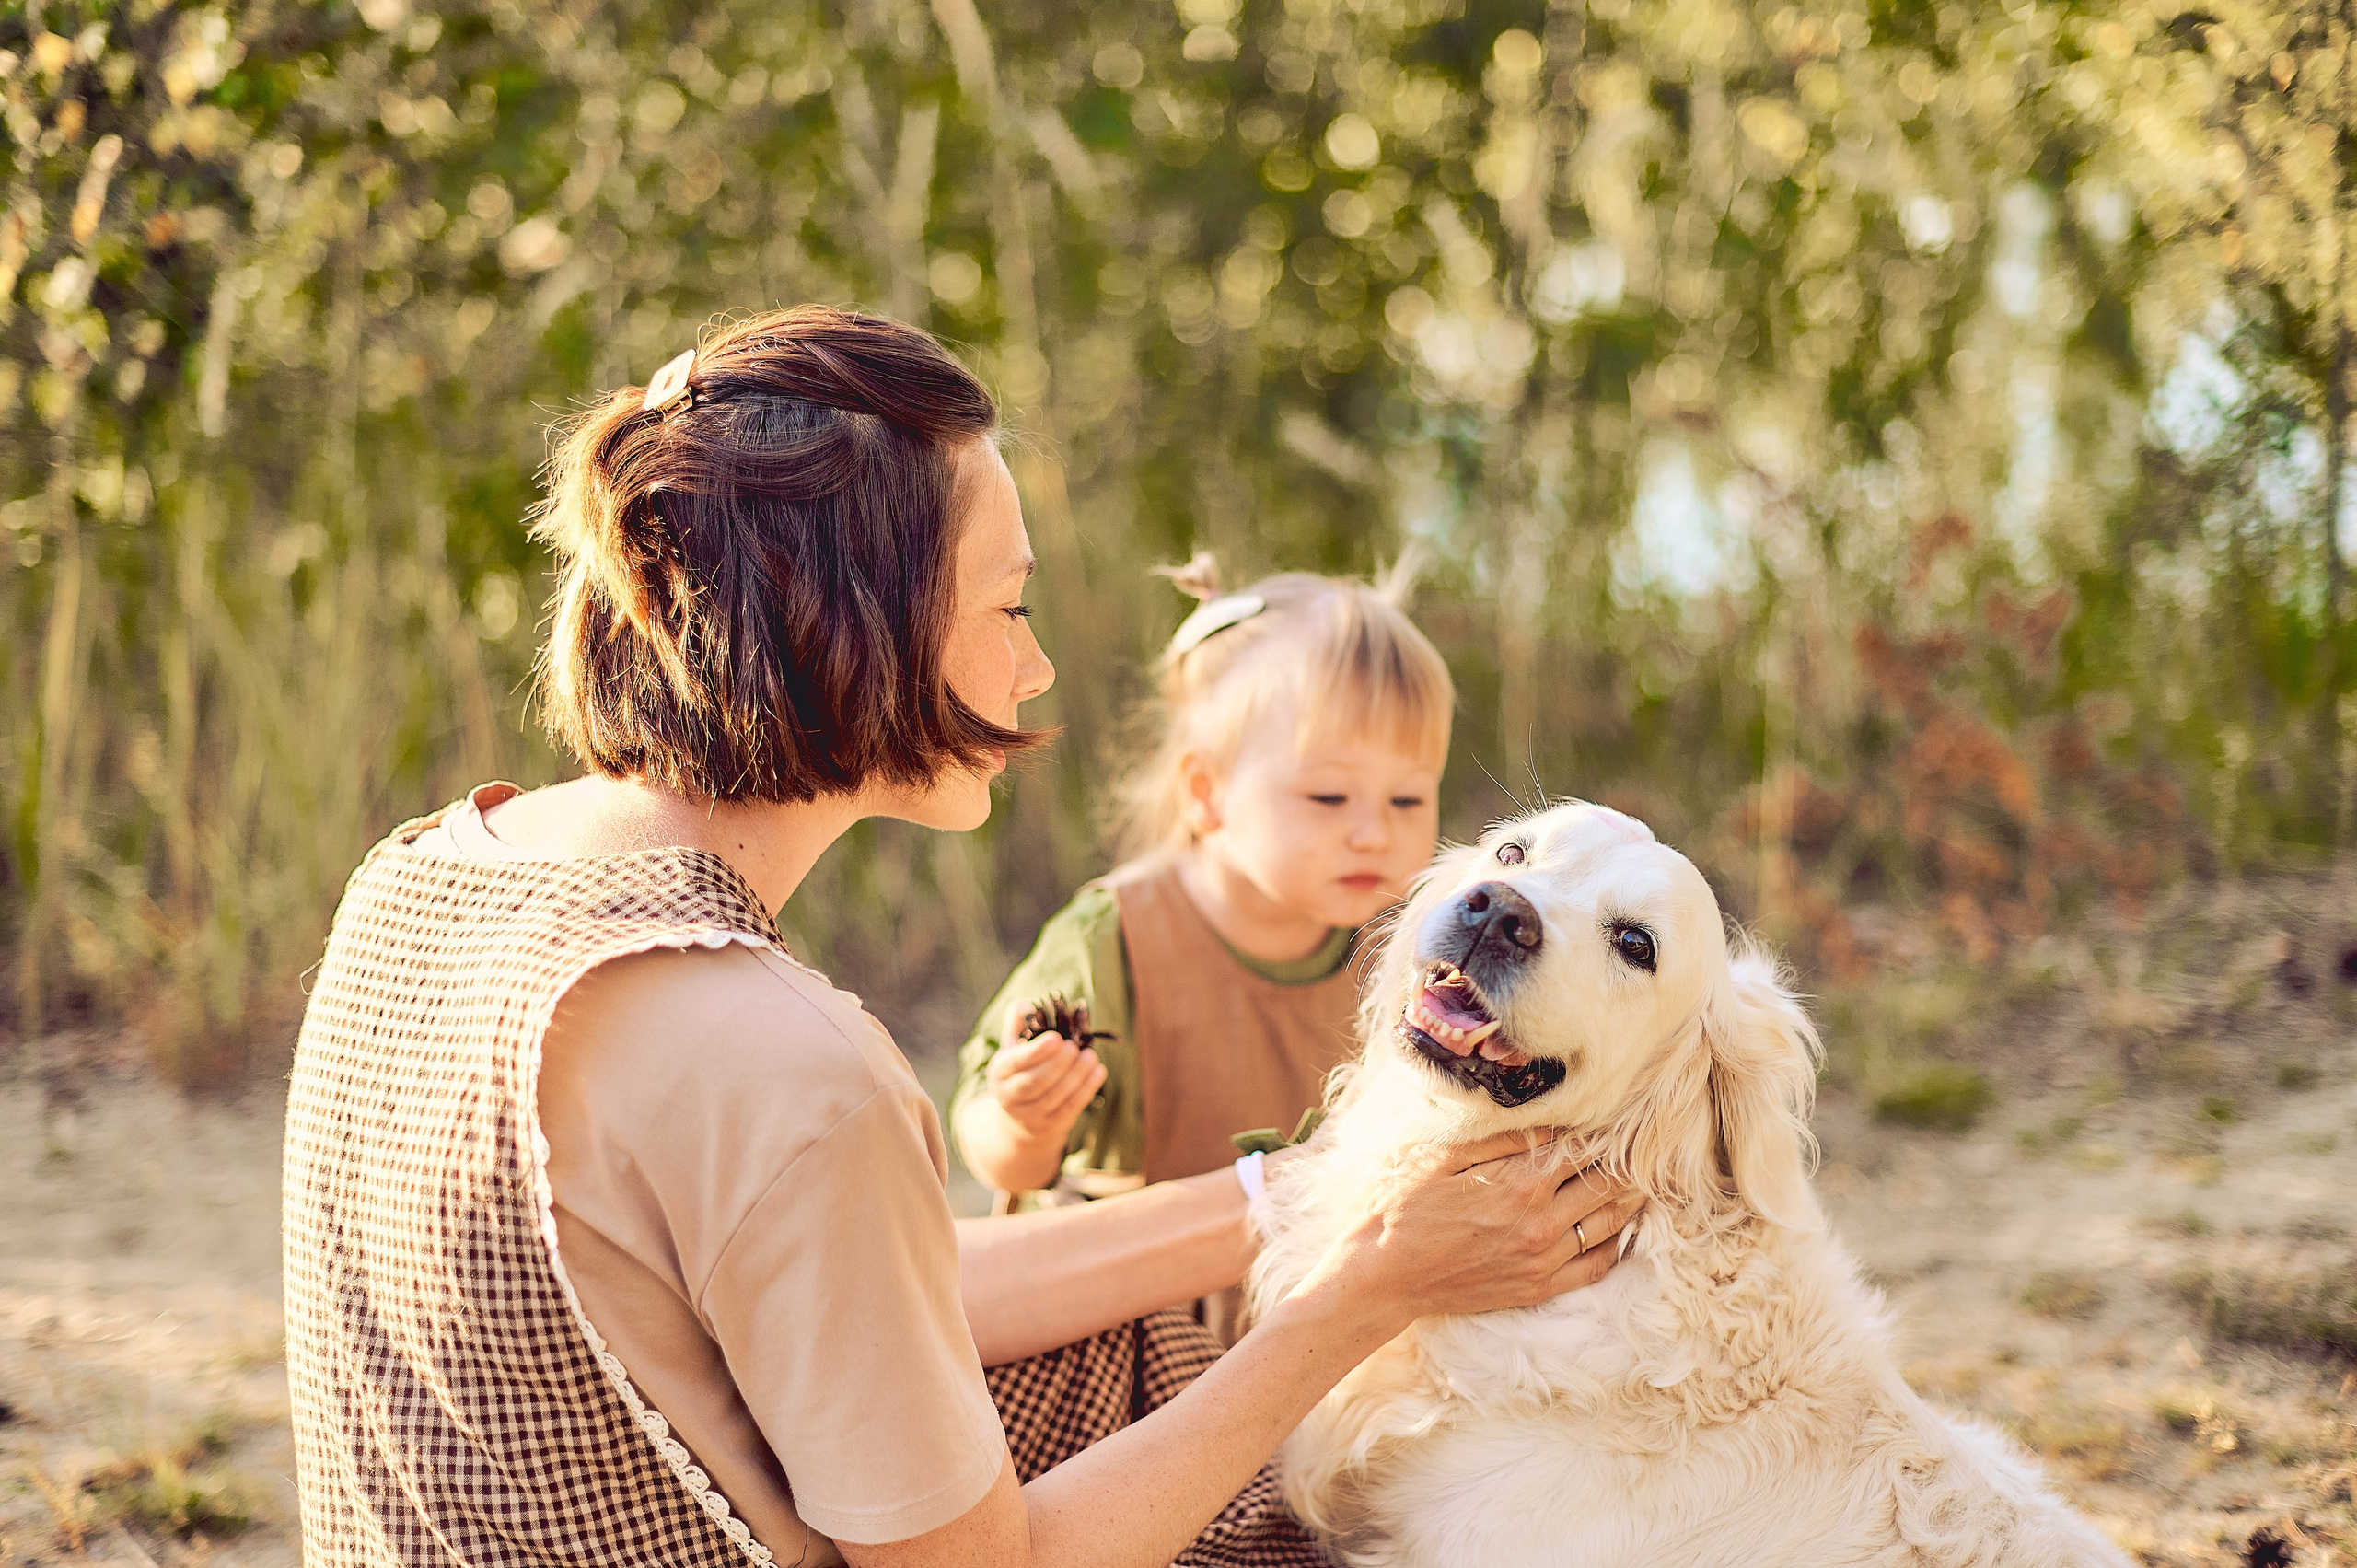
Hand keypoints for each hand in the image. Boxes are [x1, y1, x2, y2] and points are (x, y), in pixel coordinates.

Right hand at [986, 1009, 1106, 1142]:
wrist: (1020, 1120)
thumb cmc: (1020, 1072)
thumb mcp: (1012, 1049)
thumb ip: (1017, 1024)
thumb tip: (1026, 1004)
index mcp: (999, 1073)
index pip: (1015, 1063)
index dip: (1036, 1052)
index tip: (1057, 1038)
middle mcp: (1010, 1097)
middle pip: (1034, 1083)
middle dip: (1057, 1065)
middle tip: (1075, 1047)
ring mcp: (1030, 1116)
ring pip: (1054, 1097)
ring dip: (1076, 1076)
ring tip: (1091, 1056)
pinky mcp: (1051, 1126)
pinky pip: (1070, 1109)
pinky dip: (1086, 1090)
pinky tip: (1098, 1072)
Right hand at [1299, 1130, 1641, 1330]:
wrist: (1382, 1276)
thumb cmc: (1402, 1209)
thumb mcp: (1444, 1158)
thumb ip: (1502, 1141)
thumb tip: (1552, 1124)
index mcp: (1518, 1185)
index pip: (1582, 1152)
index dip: (1605, 1134)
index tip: (1620, 1120)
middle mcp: (1540, 1224)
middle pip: (1605, 1187)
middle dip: (1625, 1164)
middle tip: (1642, 1147)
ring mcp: (1541, 1261)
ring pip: (1608, 1226)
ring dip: (1629, 1201)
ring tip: (1641, 1180)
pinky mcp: (1536, 1288)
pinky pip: (1594, 1267)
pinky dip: (1616, 1245)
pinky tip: (1621, 1229)